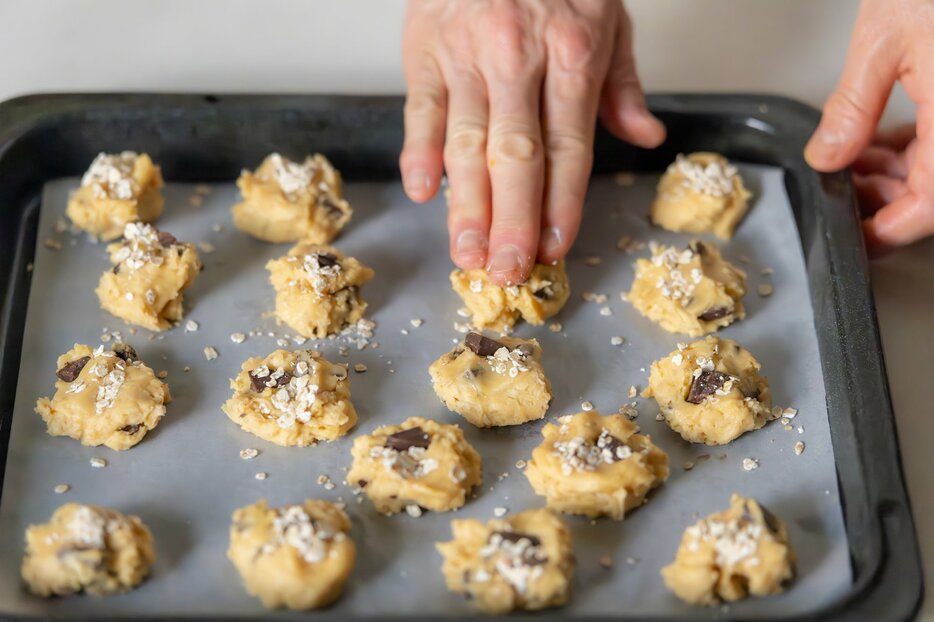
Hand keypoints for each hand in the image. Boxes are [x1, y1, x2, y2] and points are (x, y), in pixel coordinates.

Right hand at [399, 0, 664, 284]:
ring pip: (465, 142)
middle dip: (512, 221)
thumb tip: (646, 138)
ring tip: (467, 253)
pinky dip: (417, 151)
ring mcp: (467, 54)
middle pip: (516, 155)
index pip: (569, 146)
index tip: (554, 247)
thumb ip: (622, 86)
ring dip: (465, 205)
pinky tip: (421, 192)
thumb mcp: (609, 18)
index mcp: (573, 53)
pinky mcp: (425, 47)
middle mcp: (519, 58)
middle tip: (507, 271)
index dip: (562, 202)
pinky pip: (420, 107)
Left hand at [804, 0, 933, 254]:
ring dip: (901, 172)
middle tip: (843, 188)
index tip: (858, 237)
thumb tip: (828, 157)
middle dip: (888, 197)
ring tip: (852, 159)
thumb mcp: (884, 39)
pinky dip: (921, 145)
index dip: (893, 229)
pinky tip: (883, 137)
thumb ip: (852, 108)